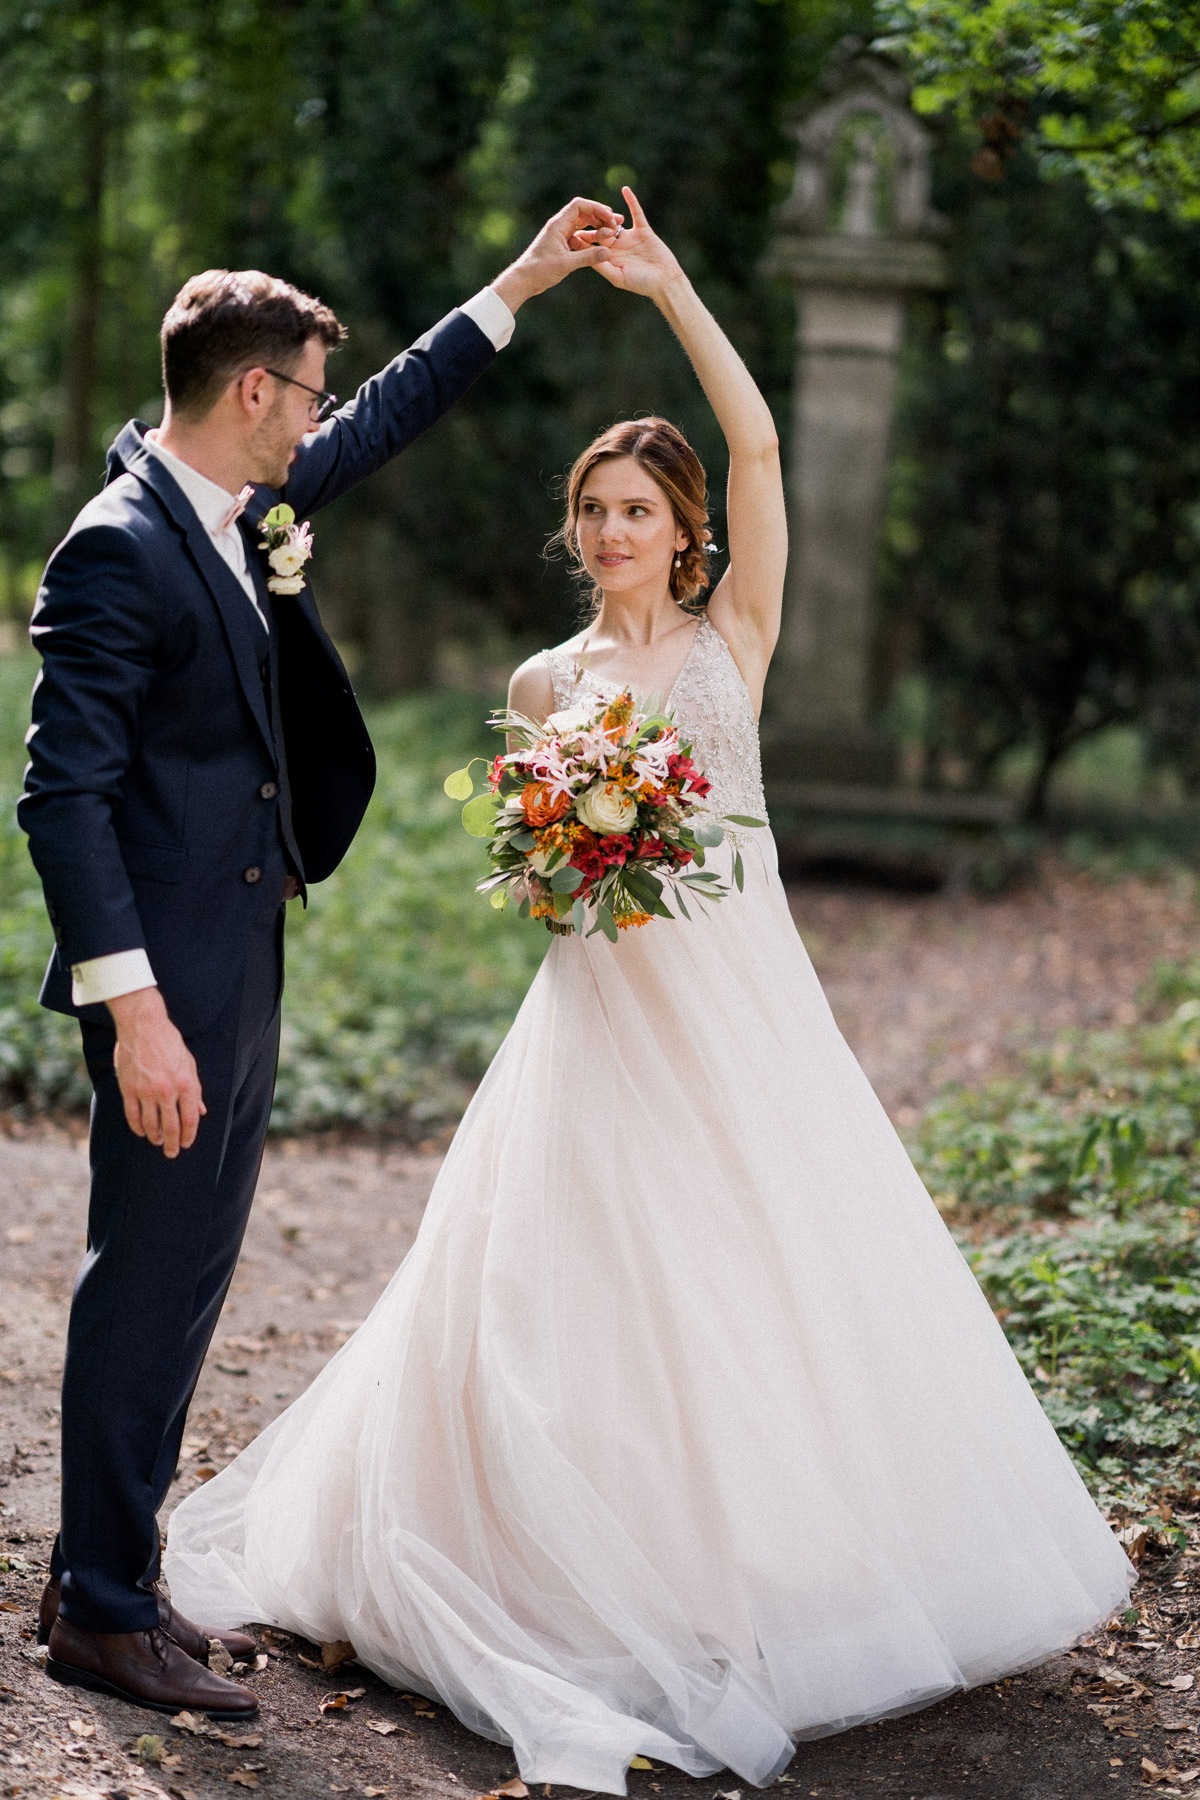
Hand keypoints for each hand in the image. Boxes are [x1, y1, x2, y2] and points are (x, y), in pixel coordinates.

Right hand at [108, 986, 205, 1157]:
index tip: (186, 1143)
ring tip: (157, 1142)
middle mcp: (167, 1090)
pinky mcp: (128, 1088)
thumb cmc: (169, 1043)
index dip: (189, 1135)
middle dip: (172, 1143)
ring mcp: (146, 1090)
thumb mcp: (189, 1064)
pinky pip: (132, 1114)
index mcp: (185, 1084)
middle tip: (172, 1153)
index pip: (190, 1118)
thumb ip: (195, 1089)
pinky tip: (141, 1131)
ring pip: (151, 1124)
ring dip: (155, 1136)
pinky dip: (137, 1126)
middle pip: (171, 1126)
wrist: (143, 1025)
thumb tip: (201, 1111)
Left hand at [491, 197, 622, 312]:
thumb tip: (608, 252)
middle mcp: (560, 226)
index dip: (596, 208)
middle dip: (601, 216)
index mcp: (558, 225)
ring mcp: (561, 234)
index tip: (610, 216)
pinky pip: (580, 236)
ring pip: (583, 224)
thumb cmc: (540, 270)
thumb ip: (588, 257)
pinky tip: (602, 243)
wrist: (524, 280)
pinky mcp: (562, 244)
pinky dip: (591, 237)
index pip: (579, 206)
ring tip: (614, 231)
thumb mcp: (566, 264)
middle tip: (617, 223)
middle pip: (584, 212)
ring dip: (597, 226)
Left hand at [587, 186, 685, 300]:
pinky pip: (636, 212)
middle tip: (588, 219)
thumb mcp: (618, 277)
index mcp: (607, 257)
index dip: (581, 236)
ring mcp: (629, 236)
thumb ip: (602, 265)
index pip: (590, 243)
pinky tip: (625, 190)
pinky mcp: (643, 230)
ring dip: (608, 215)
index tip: (572, 231)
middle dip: (593, 223)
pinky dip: (631, 201)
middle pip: (599, 228)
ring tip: (604, 211)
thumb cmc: (641, 285)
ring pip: (614, 220)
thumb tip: (587, 253)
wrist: (665, 282)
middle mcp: (616, 245)